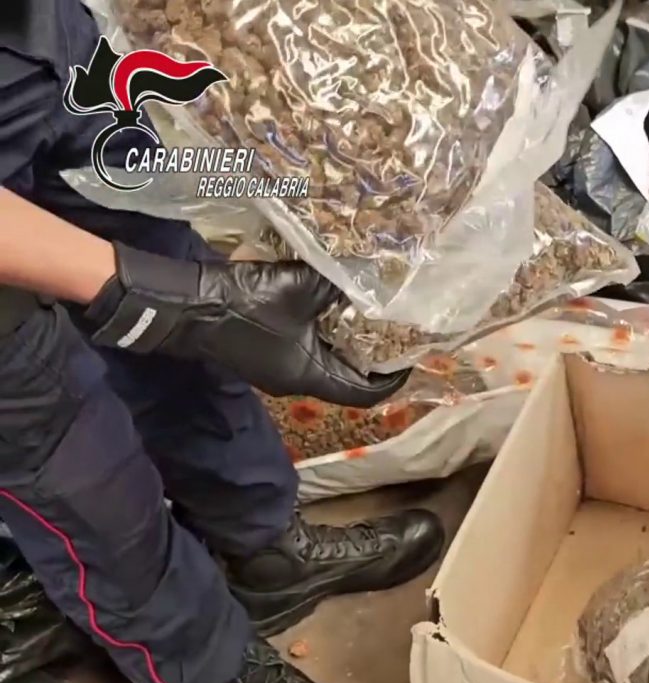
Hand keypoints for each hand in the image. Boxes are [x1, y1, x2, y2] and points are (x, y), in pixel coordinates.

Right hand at [84, 243, 406, 406]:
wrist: (188, 304)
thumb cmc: (247, 303)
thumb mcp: (303, 288)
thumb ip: (340, 284)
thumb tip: (373, 275)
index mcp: (311, 376)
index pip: (364, 393)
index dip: (392, 379)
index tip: (413, 357)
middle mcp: (296, 380)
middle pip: (348, 378)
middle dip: (374, 357)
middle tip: (398, 330)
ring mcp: (277, 368)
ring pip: (326, 361)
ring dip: (348, 342)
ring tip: (373, 315)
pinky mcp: (264, 350)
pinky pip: (306, 348)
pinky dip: (325, 332)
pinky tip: (335, 306)